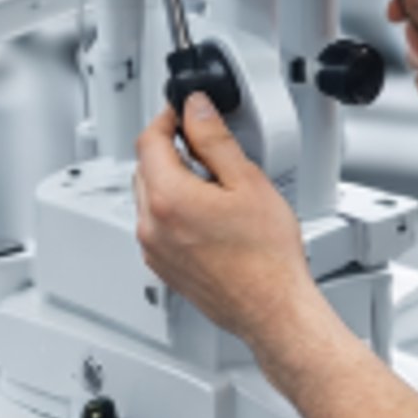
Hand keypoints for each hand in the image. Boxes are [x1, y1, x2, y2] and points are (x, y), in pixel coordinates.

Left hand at [133, 94, 323, 346]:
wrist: (273, 308)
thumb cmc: (267, 256)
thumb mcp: (248, 180)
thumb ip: (215, 138)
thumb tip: (196, 109)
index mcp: (168, 198)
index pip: (150, 140)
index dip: (168, 118)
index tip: (185, 112)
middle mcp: (151, 225)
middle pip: (145, 167)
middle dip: (171, 149)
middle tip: (206, 145)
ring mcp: (153, 250)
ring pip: (149, 196)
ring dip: (171, 180)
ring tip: (215, 185)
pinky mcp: (162, 266)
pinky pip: (156, 224)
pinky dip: (173, 209)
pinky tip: (209, 214)